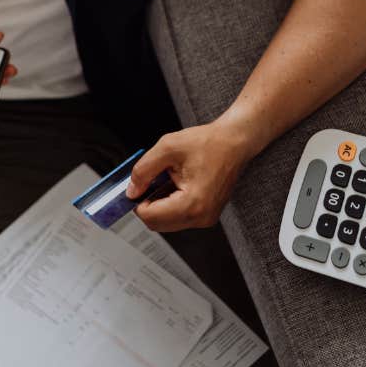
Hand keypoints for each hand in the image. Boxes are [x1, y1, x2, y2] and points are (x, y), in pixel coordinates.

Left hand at [126, 120, 256, 231]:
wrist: (234, 142)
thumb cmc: (208, 142)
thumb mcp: (167, 148)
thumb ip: (144, 170)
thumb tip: (131, 190)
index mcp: (193, 203)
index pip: (151, 217)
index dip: (137, 202)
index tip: (136, 187)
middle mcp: (201, 216)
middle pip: (157, 224)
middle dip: (147, 204)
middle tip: (149, 181)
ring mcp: (206, 218)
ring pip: (167, 223)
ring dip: (159, 205)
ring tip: (167, 180)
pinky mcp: (207, 214)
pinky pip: (179, 217)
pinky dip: (170, 204)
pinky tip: (175, 184)